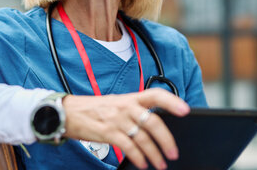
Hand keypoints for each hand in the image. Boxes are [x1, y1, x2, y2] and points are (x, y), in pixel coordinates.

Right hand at [62, 88, 189, 169]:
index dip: (172, 101)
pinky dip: (138, 157)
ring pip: (143, 137)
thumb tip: (157, 127)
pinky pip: (129, 147)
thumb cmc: (97, 109)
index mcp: (131, 98)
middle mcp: (126, 106)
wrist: (71, 112)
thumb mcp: (118, 104)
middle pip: (153, 121)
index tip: (185, 110)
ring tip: (160, 164)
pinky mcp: (108, 132)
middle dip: (167, 140)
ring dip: (155, 154)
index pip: (156, 95)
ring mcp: (117, 119)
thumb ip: (136, 111)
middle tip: (174, 153)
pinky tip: (143, 164)